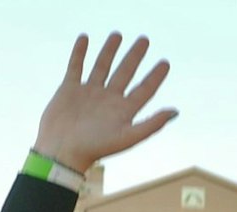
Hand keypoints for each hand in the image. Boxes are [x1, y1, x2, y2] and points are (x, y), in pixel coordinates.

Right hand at [32, 33, 176, 173]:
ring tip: (117, 35)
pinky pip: (76, 66)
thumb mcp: (127, 137)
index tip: (165, 62)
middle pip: (125, 72)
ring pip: (102, 66)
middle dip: (134, 56)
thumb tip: (175, 112)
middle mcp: (108, 99)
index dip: (155, 76)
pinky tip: (85, 38)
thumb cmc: (95, 148)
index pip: (144, 89)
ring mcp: (89, 93)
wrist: (61, 151)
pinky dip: (79, 52)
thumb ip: (152, 124)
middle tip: (144, 40)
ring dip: (109, 50)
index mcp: (123, 110)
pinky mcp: (69, 89)